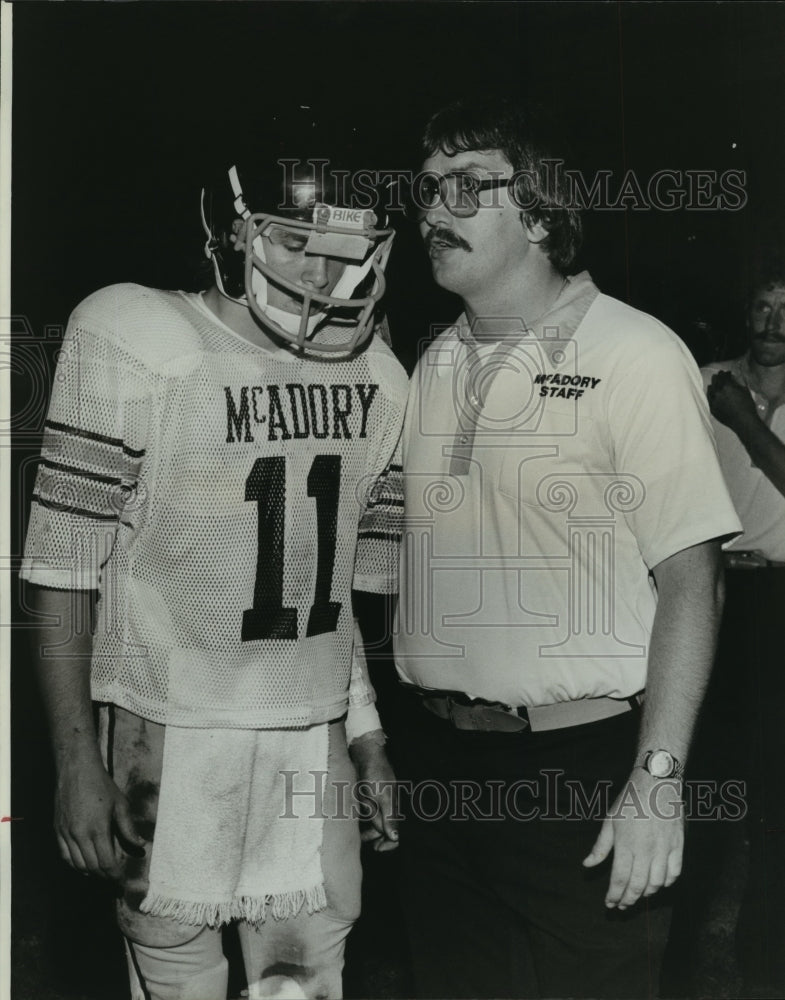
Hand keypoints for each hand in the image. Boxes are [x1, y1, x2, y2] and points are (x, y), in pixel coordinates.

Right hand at [54, 752, 145, 879]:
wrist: (76, 769)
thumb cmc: (101, 785)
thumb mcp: (120, 804)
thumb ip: (128, 828)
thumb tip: (140, 845)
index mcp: (97, 828)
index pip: (106, 863)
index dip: (114, 875)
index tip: (121, 880)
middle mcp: (79, 834)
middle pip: (92, 867)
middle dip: (104, 876)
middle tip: (114, 878)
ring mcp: (66, 833)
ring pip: (77, 864)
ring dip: (90, 872)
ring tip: (102, 873)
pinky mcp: (57, 830)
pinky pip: (64, 856)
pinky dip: (75, 865)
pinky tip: (84, 864)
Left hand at [349, 730, 399, 851]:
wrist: (364, 751)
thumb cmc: (376, 771)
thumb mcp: (383, 796)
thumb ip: (389, 817)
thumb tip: (396, 838)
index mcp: (392, 808)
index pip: (394, 834)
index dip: (387, 844)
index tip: (377, 848)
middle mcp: (383, 807)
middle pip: (378, 830)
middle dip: (370, 834)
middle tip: (361, 835)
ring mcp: (373, 802)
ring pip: (367, 822)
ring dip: (361, 823)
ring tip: (355, 818)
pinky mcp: (363, 796)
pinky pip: (360, 812)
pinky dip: (355, 815)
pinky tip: (350, 811)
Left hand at [582, 770, 682, 909]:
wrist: (656, 782)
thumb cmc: (630, 800)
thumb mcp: (610, 821)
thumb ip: (600, 847)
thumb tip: (587, 865)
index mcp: (626, 845)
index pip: (619, 879)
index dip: (614, 896)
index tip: (610, 904)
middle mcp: (646, 851)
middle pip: (638, 886)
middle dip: (628, 900)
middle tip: (622, 906)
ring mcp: (664, 849)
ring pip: (657, 883)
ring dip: (646, 894)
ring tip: (638, 896)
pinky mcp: (678, 846)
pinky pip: (674, 873)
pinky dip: (666, 883)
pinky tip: (659, 884)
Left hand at [706, 370, 759, 431]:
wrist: (743, 421)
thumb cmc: (747, 406)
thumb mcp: (745, 391)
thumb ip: (737, 383)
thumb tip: (733, 379)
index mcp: (727, 386)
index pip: (723, 376)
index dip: (725, 373)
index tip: (726, 372)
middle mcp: (718, 392)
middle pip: (715, 381)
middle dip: (718, 377)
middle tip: (719, 375)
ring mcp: (714, 401)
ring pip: (710, 389)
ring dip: (713, 385)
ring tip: (714, 384)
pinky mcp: (712, 408)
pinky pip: (709, 399)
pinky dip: (710, 394)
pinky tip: (712, 394)